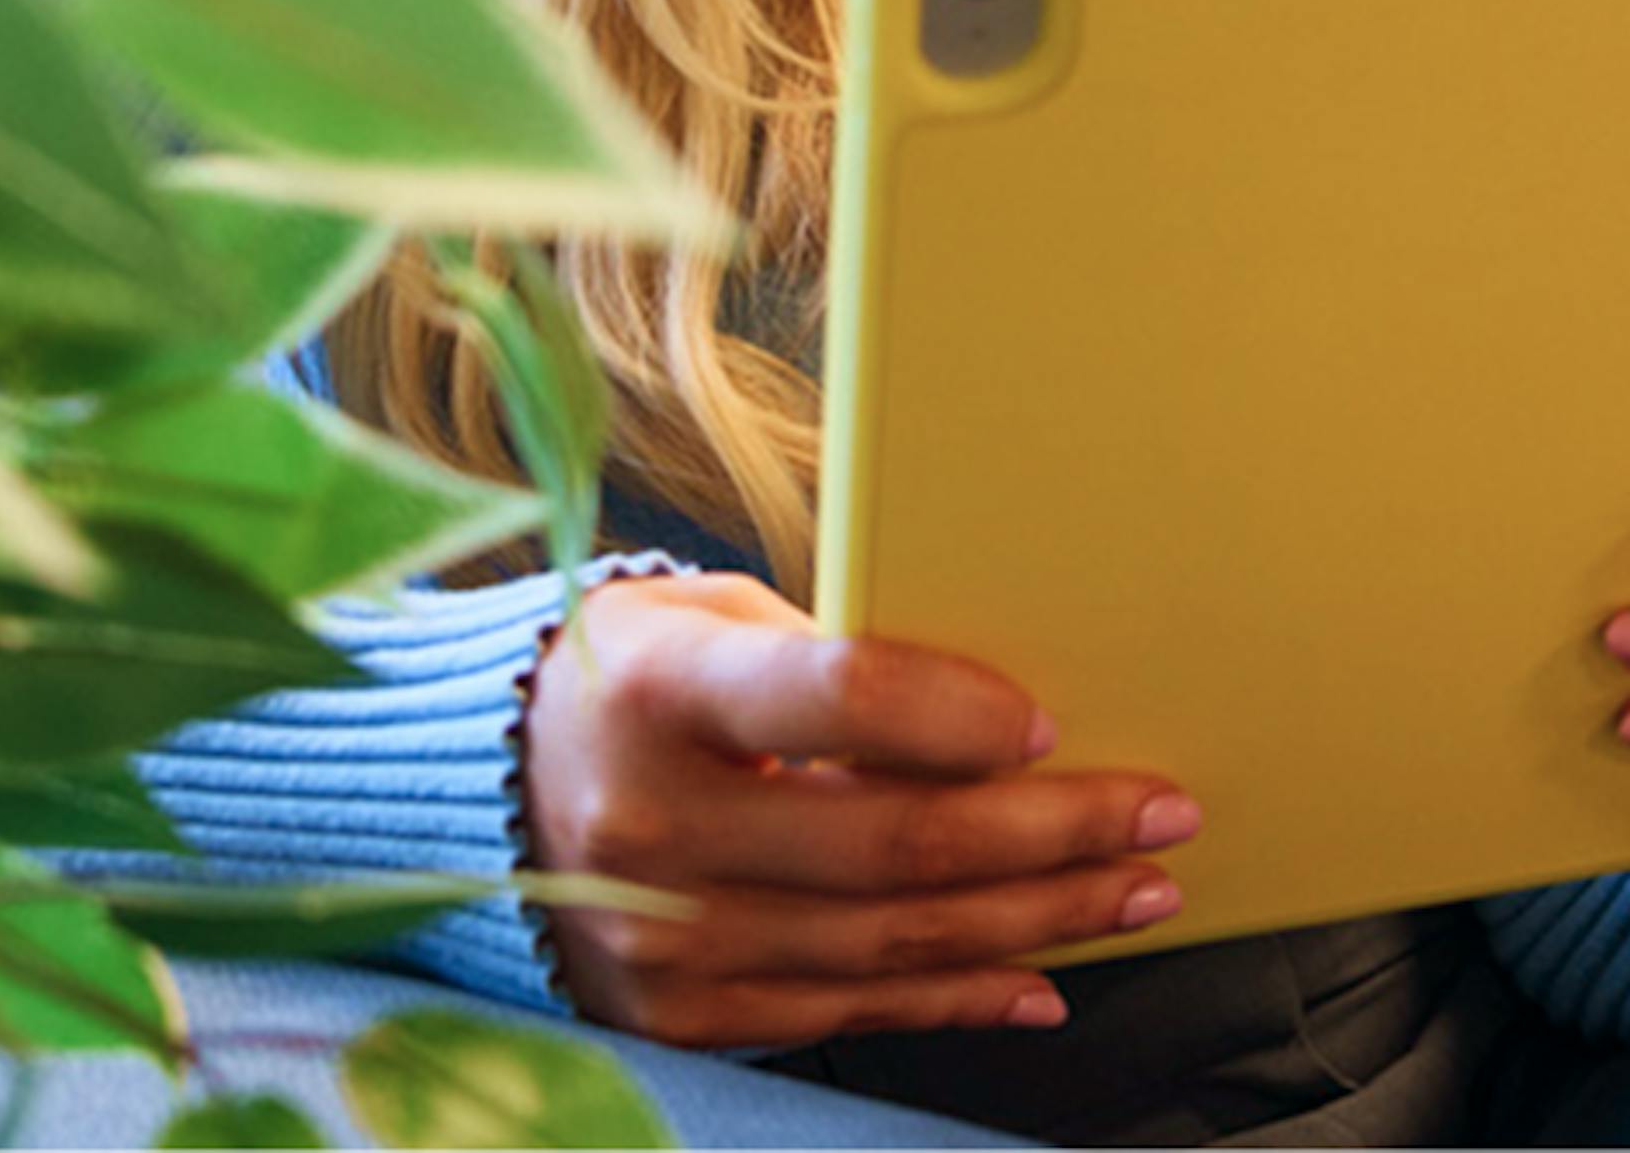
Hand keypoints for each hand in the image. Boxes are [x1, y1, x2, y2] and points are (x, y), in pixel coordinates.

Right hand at [520, 571, 1202, 1047]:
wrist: (470, 793)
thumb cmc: (629, 672)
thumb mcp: (707, 616)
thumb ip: (829, 656)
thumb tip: (994, 708)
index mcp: (661, 689)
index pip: (841, 696)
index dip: (959, 713)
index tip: (1053, 720)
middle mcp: (652, 824)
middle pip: (897, 841)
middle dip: (1055, 832)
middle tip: (1160, 813)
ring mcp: (663, 938)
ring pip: (893, 941)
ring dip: (1038, 919)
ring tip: (1137, 888)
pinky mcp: (678, 1011)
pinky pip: (848, 1013)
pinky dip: (957, 997)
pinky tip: (1040, 977)